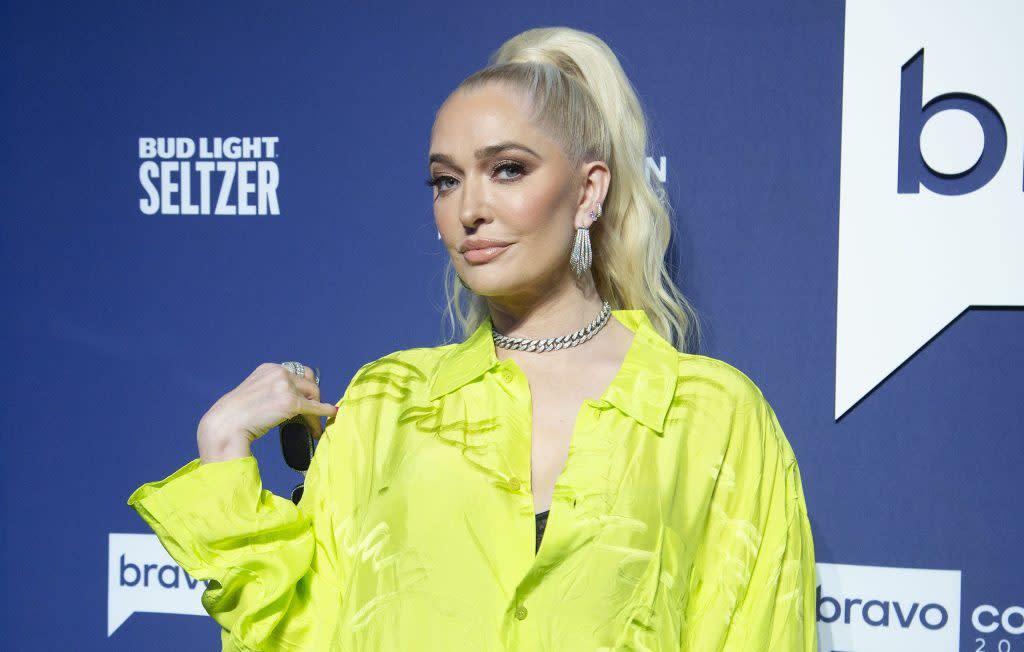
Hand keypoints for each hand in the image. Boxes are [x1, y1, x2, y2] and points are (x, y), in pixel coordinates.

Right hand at [197, 362, 338, 463]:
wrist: (226, 425)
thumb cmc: (236, 415)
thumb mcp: (254, 392)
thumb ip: (272, 389)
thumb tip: (293, 399)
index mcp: (269, 368)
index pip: (297, 373)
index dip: (305, 387)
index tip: (307, 398)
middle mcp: (279, 372)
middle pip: (309, 382)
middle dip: (313, 397)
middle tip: (311, 413)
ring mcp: (285, 386)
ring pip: (312, 395)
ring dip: (316, 409)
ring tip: (314, 425)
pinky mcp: (290, 402)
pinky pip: (314, 407)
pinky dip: (324, 411)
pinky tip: (331, 414)